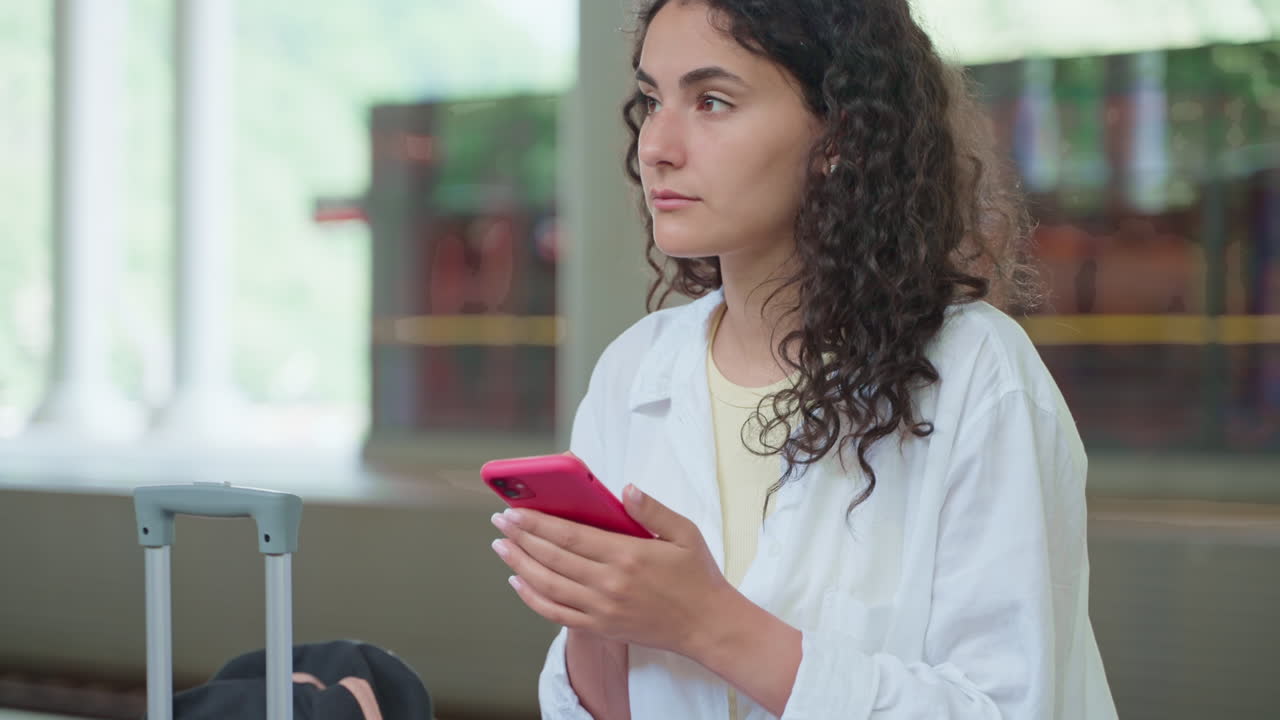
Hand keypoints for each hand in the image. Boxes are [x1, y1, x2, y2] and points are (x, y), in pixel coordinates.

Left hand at [491, 483, 733, 657]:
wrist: (707, 625)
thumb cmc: (697, 576)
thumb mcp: (685, 533)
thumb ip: (652, 510)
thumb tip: (626, 489)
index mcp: (627, 555)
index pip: (570, 536)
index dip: (538, 523)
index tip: (514, 510)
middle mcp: (609, 584)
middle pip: (553, 558)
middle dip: (521, 538)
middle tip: (500, 522)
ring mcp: (602, 609)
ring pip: (549, 586)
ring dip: (520, 564)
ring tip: (502, 547)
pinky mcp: (601, 627)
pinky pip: (557, 614)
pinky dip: (533, 599)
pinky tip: (519, 582)